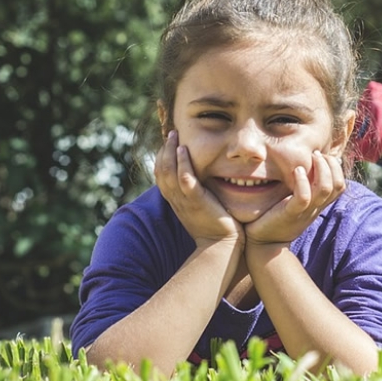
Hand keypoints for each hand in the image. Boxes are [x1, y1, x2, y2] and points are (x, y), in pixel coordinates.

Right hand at [155, 131, 243, 247]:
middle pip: (161, 171)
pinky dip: (182, 164)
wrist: (220, 247)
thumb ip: (197, 194)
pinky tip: (184, 150)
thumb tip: (202, 179)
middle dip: (164, 150)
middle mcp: (176, 200)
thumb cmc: (214, 227)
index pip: (161, 176)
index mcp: (175, 201)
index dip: (161, 158)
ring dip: (170, 151)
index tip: (168, 143)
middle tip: (171, 133)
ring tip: (174, 135)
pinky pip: (185, 180)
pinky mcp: (197, 202)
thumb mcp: (200, 208)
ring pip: (169, 172)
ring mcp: (185, 201)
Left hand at [244, 151, 344, 244]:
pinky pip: (303, 197)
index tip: (322, 156)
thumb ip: (302, 188)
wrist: (263, 244)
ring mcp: (304, 211)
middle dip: (331, 165)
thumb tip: (305, 167)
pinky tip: (296, 170)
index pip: (340, 186)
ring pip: (325, 189)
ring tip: (310, 157)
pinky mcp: (290, 214)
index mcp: (318, 205)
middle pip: (338, 186)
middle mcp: (315, 208)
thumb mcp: (294, 202)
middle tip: (316, 154)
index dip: (337, 168)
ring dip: (320, 169)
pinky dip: (302, 181)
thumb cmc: (275, 218)